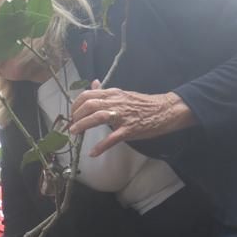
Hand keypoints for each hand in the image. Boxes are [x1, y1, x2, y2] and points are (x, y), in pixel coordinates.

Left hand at [67, 83, 192, 153]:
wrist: (165, 110)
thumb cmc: (142, 104)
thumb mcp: (122, 93)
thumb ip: (106, 91)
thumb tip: (93, 83)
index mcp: (113, 94)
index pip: (88, 94)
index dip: (76, 104)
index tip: (73, 114)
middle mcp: (116, 102)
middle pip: (90, 105)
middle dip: (76, 115)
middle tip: (72, 126)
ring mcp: (122, 116)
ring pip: (98, 117)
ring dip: (83, 125)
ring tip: (75, 133)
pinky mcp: (130, 130)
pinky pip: (112, 138)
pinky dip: (101, 146)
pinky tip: (93, 152)